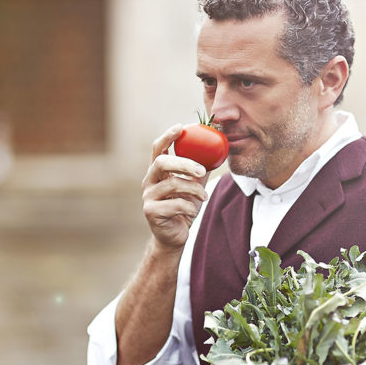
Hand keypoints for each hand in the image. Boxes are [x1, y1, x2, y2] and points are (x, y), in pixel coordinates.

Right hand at [141, 124, 209, 248]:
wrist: (175, 237)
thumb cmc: (184, 209)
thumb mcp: (194, 187)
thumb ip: (201, 170)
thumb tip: (217, 150)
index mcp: (157, 172)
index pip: (158, 149)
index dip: (167, 136)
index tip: (180, 127)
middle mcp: (149, 181)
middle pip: (162, 162)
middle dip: (184, 164)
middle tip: (202, 170)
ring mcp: (148, 197)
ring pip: (172, 184)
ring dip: (194, 190)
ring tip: (203, 197)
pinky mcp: (151, 212)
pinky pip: (175, 204)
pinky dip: (189, 207)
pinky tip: (192, 213)